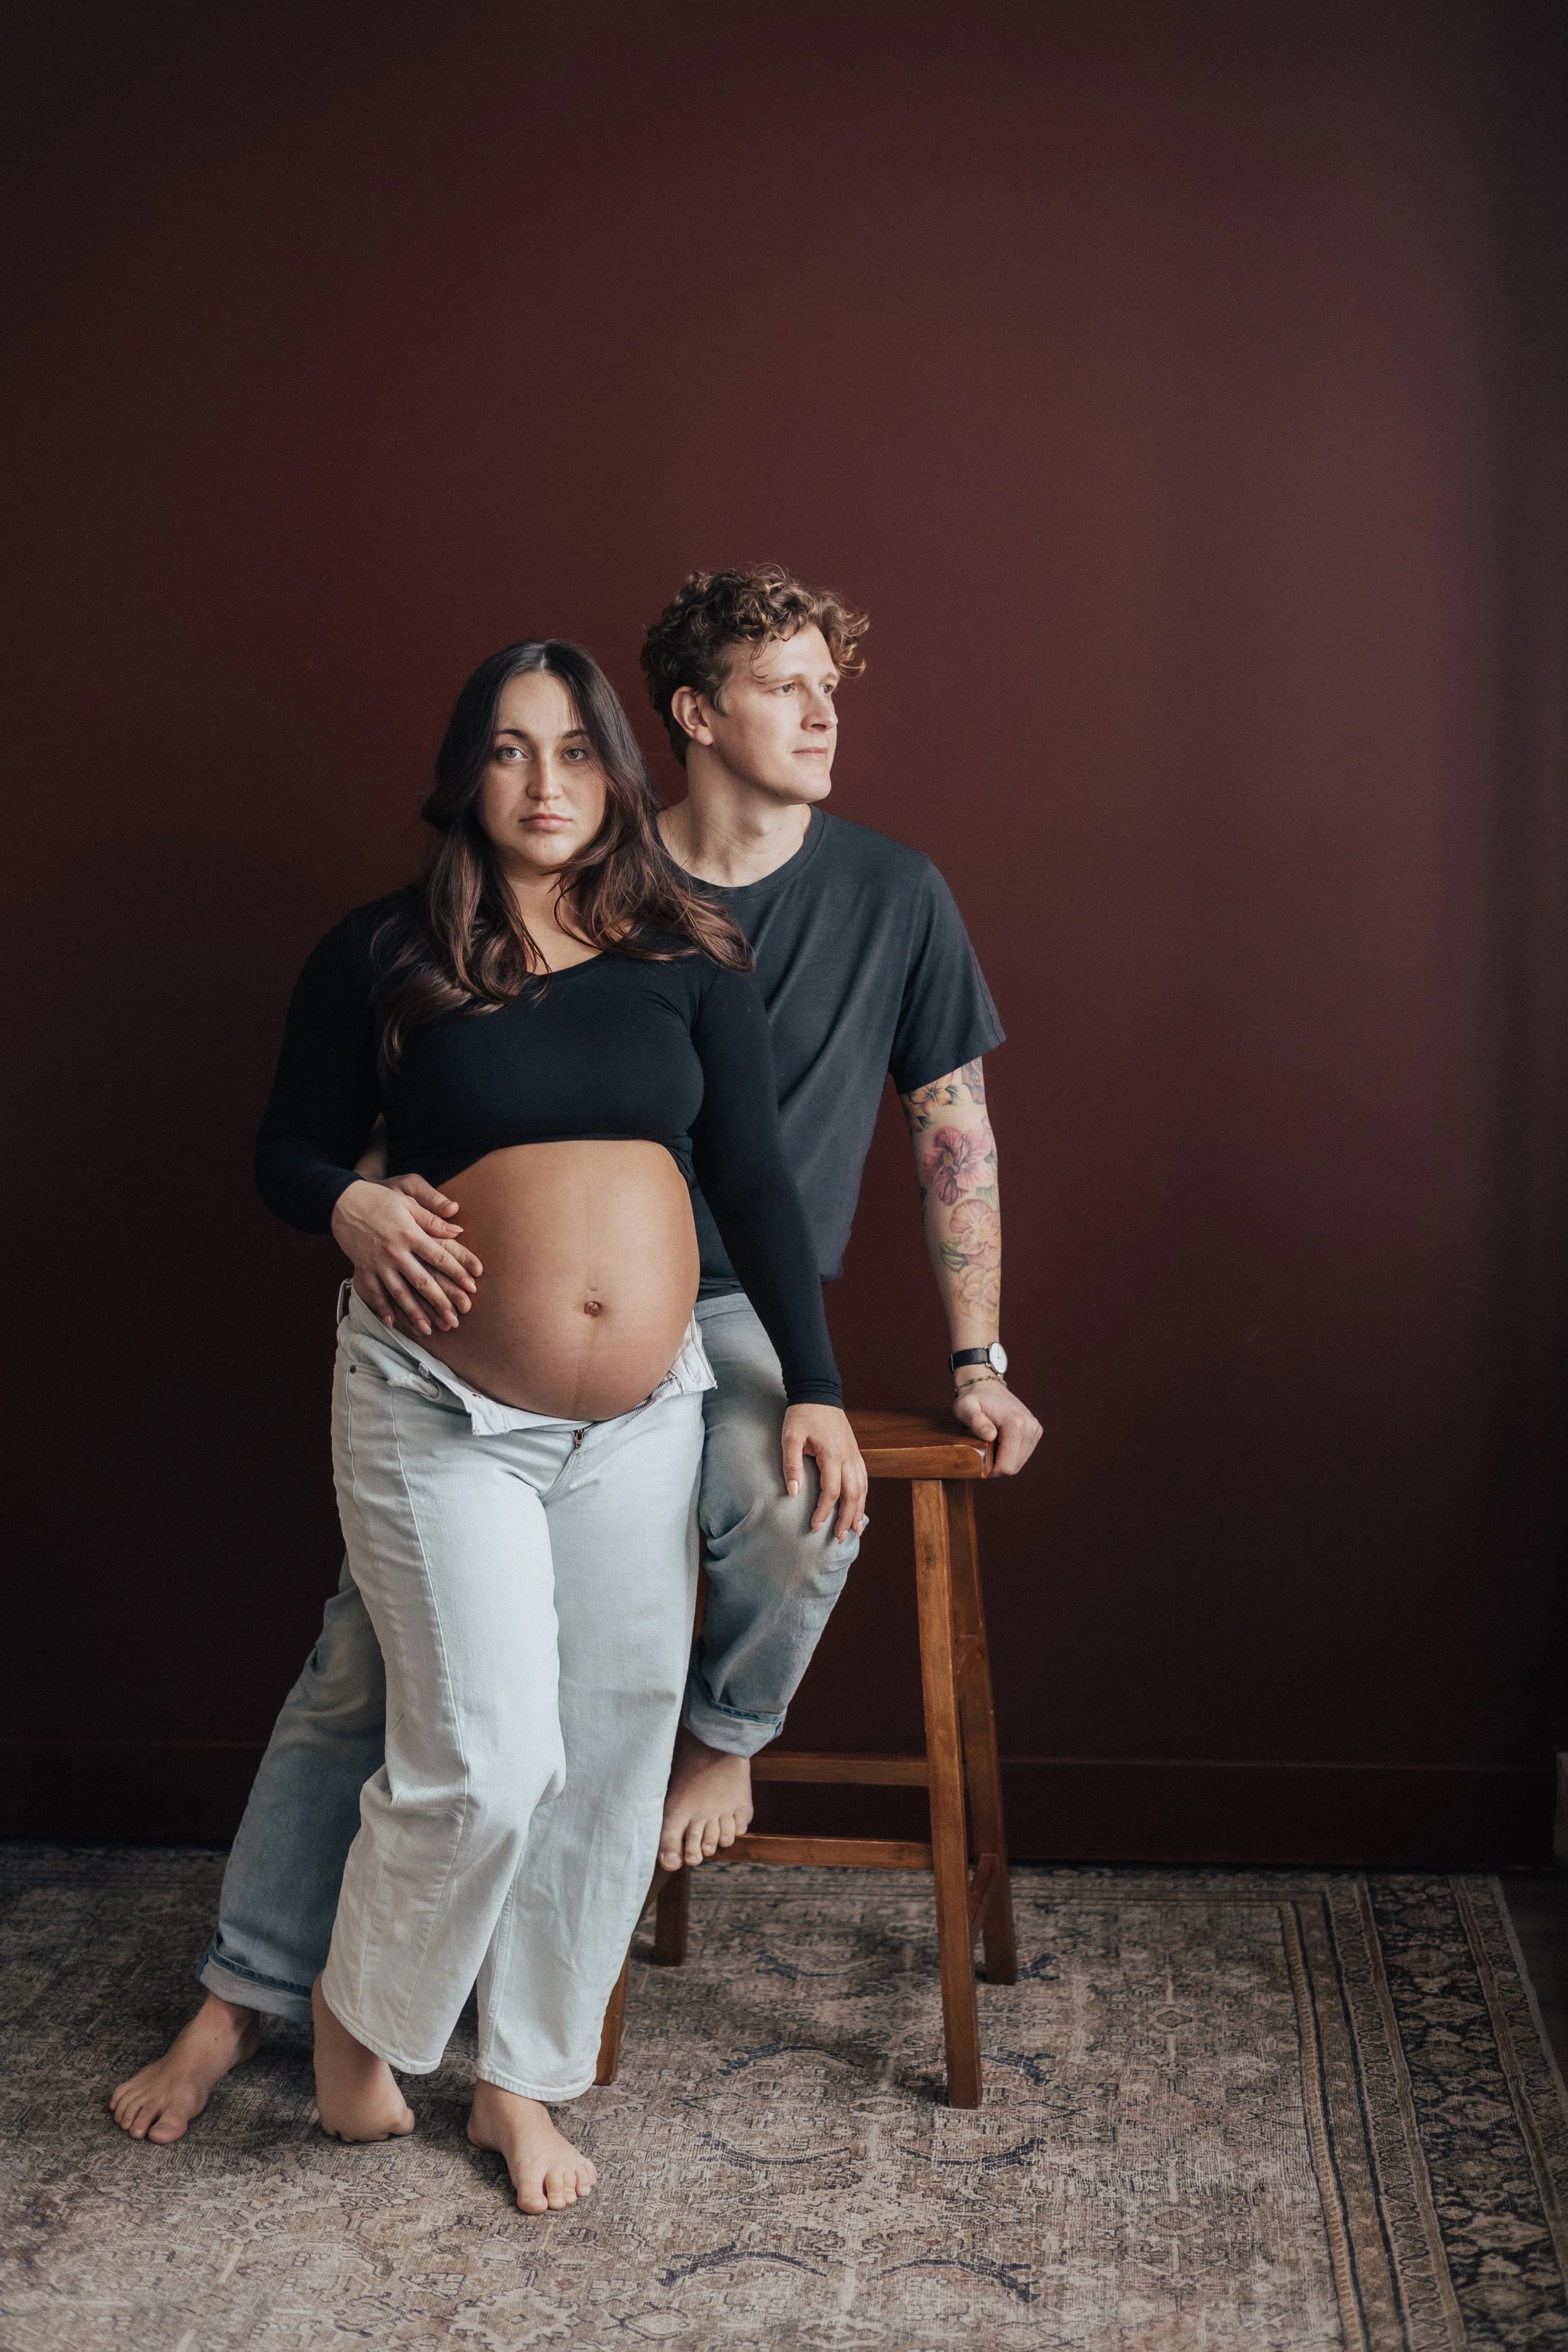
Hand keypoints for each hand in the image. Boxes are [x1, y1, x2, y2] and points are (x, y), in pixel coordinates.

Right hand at [378, 1174, 479, 1330]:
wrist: (341, 1201)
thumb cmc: (379, 1198)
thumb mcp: (408, 1199)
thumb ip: (432, 1218)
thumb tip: (458, 1231)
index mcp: (410, 1233)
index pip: (439, 1256)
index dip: (457, 1272)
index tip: (472, 1287)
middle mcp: (396, 1251)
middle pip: (423, 1280)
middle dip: (440, 1301)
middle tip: (455, 1319)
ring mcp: (378, 1262)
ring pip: (400, 1292)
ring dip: (414, 1312)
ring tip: (428, 1329)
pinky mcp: (363, 1268)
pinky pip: (375, 1292)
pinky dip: (383, 1307)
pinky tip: (392, 1322)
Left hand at [781, 1405, 868, 1545]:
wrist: (819, 1393)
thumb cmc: (802, 1415)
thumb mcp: (790, 1437)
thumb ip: (792, 1465)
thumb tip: (794, 1493)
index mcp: (833, 1454)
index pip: (831, 1491)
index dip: (824, 1512)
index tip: (815, 1527)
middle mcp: (848, 1457)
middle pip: (853, 1495)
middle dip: (847, 1519)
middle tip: (840, 1538)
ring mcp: (855, 1455)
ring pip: (863, 1488)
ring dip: (859, 1511)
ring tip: (855, 1531)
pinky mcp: (855, 1452)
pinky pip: (864, 1479)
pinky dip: (863, 1497)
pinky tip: (860, 1508)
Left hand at [951, 1378, 1041, 1475]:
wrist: (986, 1386)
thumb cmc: (973, 1398)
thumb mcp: (965, 1408)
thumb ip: (975, 1421)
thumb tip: (990, 1435)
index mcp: (1016, 1424)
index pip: (1007, 1466)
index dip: (990, 1471)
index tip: (977, 1462)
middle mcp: (1031, 1427)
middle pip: (1014, 1467)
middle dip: (996, 1466)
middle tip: (981, 1454)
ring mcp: (1035, 1429)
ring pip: (1019, 1463)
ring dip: (1003, 1460)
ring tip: (988, 1447)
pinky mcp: (1035, 1431)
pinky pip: (1022, 1455)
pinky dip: (1009, 1454)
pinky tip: (998, 1444)